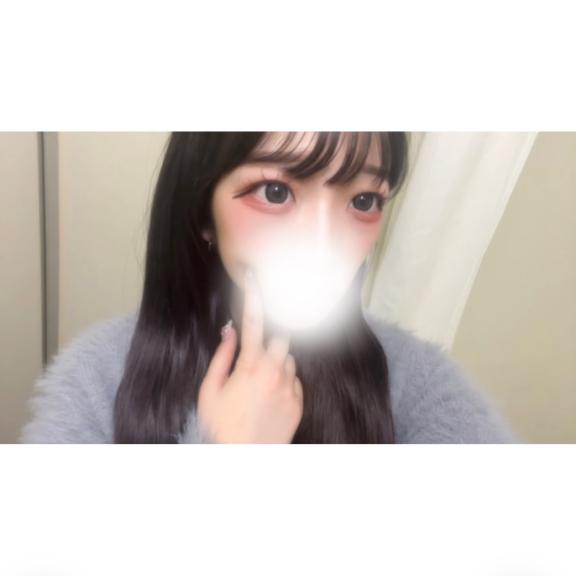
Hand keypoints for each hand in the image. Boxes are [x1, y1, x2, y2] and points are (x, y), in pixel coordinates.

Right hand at [197, 269, 303, 442]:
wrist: (243, 459)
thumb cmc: (220, 425)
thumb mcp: (210, 390)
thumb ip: (222, 356)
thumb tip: (230, 332)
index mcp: (250, 365)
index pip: (253, 323)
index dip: (254, 298)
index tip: (255, 280)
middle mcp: (275, 372)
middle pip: (282, 337)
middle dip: (272, 339)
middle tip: (258, 354)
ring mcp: (289, 387)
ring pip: (290, 360)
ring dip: (278, 362)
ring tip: (259, 384)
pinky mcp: (299, 402)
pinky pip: (296, 381)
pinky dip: (285, 382)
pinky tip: (269, 398)